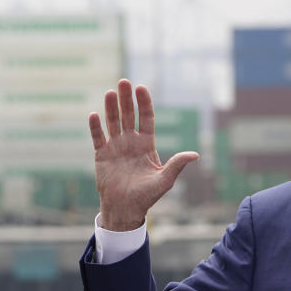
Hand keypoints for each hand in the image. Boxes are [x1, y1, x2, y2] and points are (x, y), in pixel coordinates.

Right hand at [89, 81, 198, 230]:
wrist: (125, 209)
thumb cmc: (147, 196)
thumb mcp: (164, 180)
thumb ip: (176, 165)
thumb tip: (195, 155)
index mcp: (146, 145)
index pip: (146, 118)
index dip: (144, 103)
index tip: (141, 88)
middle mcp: (131, 142)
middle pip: (128, 115)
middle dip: (127, 99)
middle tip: (124, 81)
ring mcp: (115, 147)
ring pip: (113, 122)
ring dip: (111, 107)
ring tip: (110, 93)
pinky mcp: (101, 155)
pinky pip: (98, 137)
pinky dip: (96, 127)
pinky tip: (94, 114)